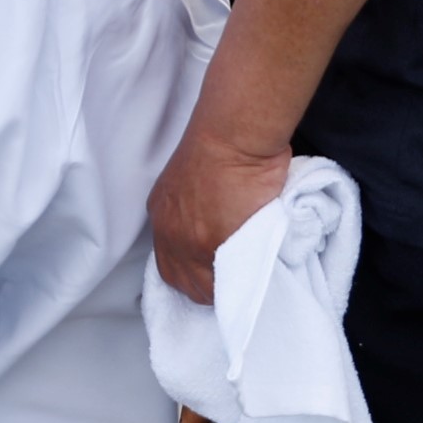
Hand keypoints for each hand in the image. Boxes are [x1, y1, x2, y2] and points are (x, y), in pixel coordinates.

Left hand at [147, 127, 292, 302]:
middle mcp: (168, 230)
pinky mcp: (212, 245)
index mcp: (163, 212)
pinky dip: (243, 282)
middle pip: (182, 282)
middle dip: (208, 289)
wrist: (233, 132)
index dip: (193, 275)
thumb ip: (200, 209)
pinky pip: (227, 281)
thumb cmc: (224, 142)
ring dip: (228, 287)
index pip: (170, 263)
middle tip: (234, 283)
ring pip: (205, 288)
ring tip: (250, 278)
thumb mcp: (195, 180)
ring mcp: (187, 241)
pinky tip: (259, 274)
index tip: (214, 276)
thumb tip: (222, 227)